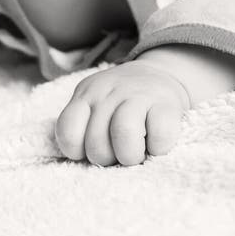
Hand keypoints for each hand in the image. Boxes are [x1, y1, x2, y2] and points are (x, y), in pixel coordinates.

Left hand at [54, 60, 189, 166]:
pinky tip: (156, 143)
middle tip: (118, 152)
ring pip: (124, 135)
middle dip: (107, 159)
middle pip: (96, 144)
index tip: (91, 150)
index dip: (78, 151)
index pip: (67, 132)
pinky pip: (159, 137)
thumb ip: (82, 128)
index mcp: (85, 94)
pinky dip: (158, 148)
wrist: (158, 74)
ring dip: (130, 155)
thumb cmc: (120, 103)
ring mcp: (137, 94)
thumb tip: (72, 161)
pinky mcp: (167, 104)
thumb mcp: (94, 106)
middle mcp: (108, 92)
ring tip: (137, 153)